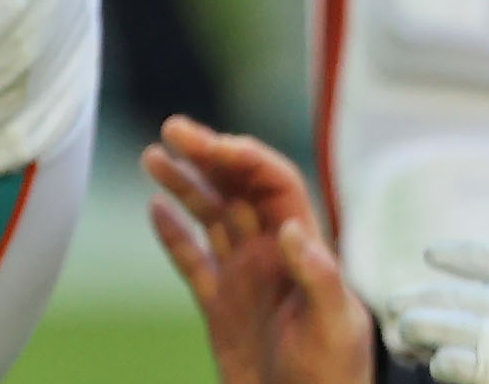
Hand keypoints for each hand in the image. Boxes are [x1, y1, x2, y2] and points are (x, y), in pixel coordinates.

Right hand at [145, 116, 371, 383]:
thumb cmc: (333, 381)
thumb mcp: (335, 329)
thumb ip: (317, 278)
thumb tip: (289, 229)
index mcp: (302, 251)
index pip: (274, 184)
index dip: (243, 157)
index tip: (208, 143)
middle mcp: (271, 256)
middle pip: (237, 189)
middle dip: (207, 155)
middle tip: (173, 129)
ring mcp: (243, 279)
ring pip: (210, 216)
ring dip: (185, 184)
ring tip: (153, 157)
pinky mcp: (219, 307)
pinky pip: (192, 259)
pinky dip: (172, 234)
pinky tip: (155, 209)